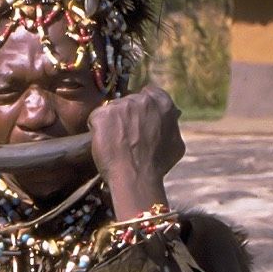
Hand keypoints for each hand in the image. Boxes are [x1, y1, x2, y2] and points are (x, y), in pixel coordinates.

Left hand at [87, 85, 185, 219]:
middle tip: (126, 136)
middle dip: (126, 115)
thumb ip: (172, 125)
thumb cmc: (157, 165)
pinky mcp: (102, 114)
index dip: (142, 107)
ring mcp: (120, 105)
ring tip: (116, 143)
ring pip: (112, 110)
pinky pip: (96, 119)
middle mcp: (141, 100)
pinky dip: (98, 130)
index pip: (149, 93)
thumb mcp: (176, 143)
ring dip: (112, 123)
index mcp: (162, 103)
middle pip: (129, 101)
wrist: (136, 178)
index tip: (138, 119)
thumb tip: (174, 116)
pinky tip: (106, 144)